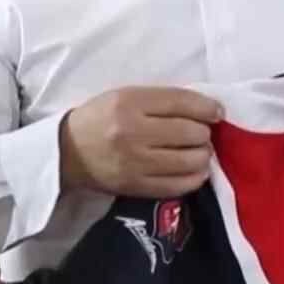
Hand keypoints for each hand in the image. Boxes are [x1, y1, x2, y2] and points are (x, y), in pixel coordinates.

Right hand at [59, 87, 223, 196]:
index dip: (207, 107)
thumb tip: (207, 110)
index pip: (181, 102)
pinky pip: (180, 185)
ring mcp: (135, 163)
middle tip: (201, 133)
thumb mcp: (124, 96)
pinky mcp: (137, 187)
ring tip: (198, 151)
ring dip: (203, 155)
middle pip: (190, 132)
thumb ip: (162, 100)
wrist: (67, 152)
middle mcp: (133, 132)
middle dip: (204, 132)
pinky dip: (196, 177)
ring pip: (190, 160)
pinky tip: (195, 170)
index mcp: (128, 103)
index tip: (217, 112)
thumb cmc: (100, 118)